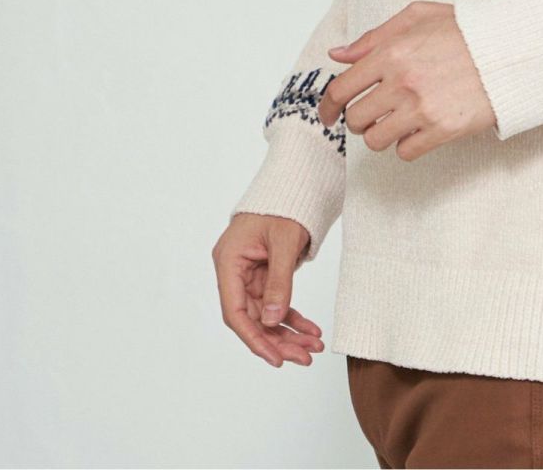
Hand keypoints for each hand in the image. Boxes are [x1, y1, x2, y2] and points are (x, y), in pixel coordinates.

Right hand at [212, 213, 325, 367]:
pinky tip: (311, 331)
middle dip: (278, 340)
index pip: (235, 311)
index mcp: (228, 260)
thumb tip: (273, 322)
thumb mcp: (283, 242)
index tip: (276, 358)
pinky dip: (293, 317)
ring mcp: (249, 274)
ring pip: (266, 314)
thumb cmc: (284, 204)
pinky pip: (276, 302)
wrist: (295, 183)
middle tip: (305, 356)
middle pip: (252, 317)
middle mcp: (234, 270)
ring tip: (314, 347)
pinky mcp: (264, 274)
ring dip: (289, 332)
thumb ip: (278, 282)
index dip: (254, 338)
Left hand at [316, 1, 495, 160]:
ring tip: (395, 122)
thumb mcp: (417, 16)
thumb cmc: (465, 29)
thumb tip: (338, 55)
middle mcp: (403, 82)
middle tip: (371, 114)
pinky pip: (405, 152)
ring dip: (380, 134)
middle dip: (358, 120)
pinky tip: (417, 130)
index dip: (327, 107)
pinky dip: (406, 145)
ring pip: (376, 140)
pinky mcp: (443, 130)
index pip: (341, 89)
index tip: (328, 115)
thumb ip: (373, 36)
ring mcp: (423, 109)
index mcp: (392, 52)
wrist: (510, 49)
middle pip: (355, 119)